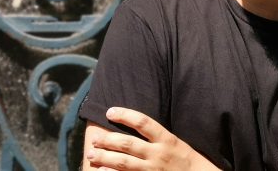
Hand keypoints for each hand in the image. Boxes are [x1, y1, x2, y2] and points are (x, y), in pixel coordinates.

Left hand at [84, 107, 219, 170]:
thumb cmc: (186, 159)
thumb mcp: (175, 142)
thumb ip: (156, 135)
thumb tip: (135, 123)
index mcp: (167, 139)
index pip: (143, 122)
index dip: (124, 115)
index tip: (109, 111)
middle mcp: (158, 154)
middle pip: (127, 144)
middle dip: (108, 140)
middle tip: (95, 138)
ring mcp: (153, 170)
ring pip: (124, 162)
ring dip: (104, 158)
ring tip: (91, 154)